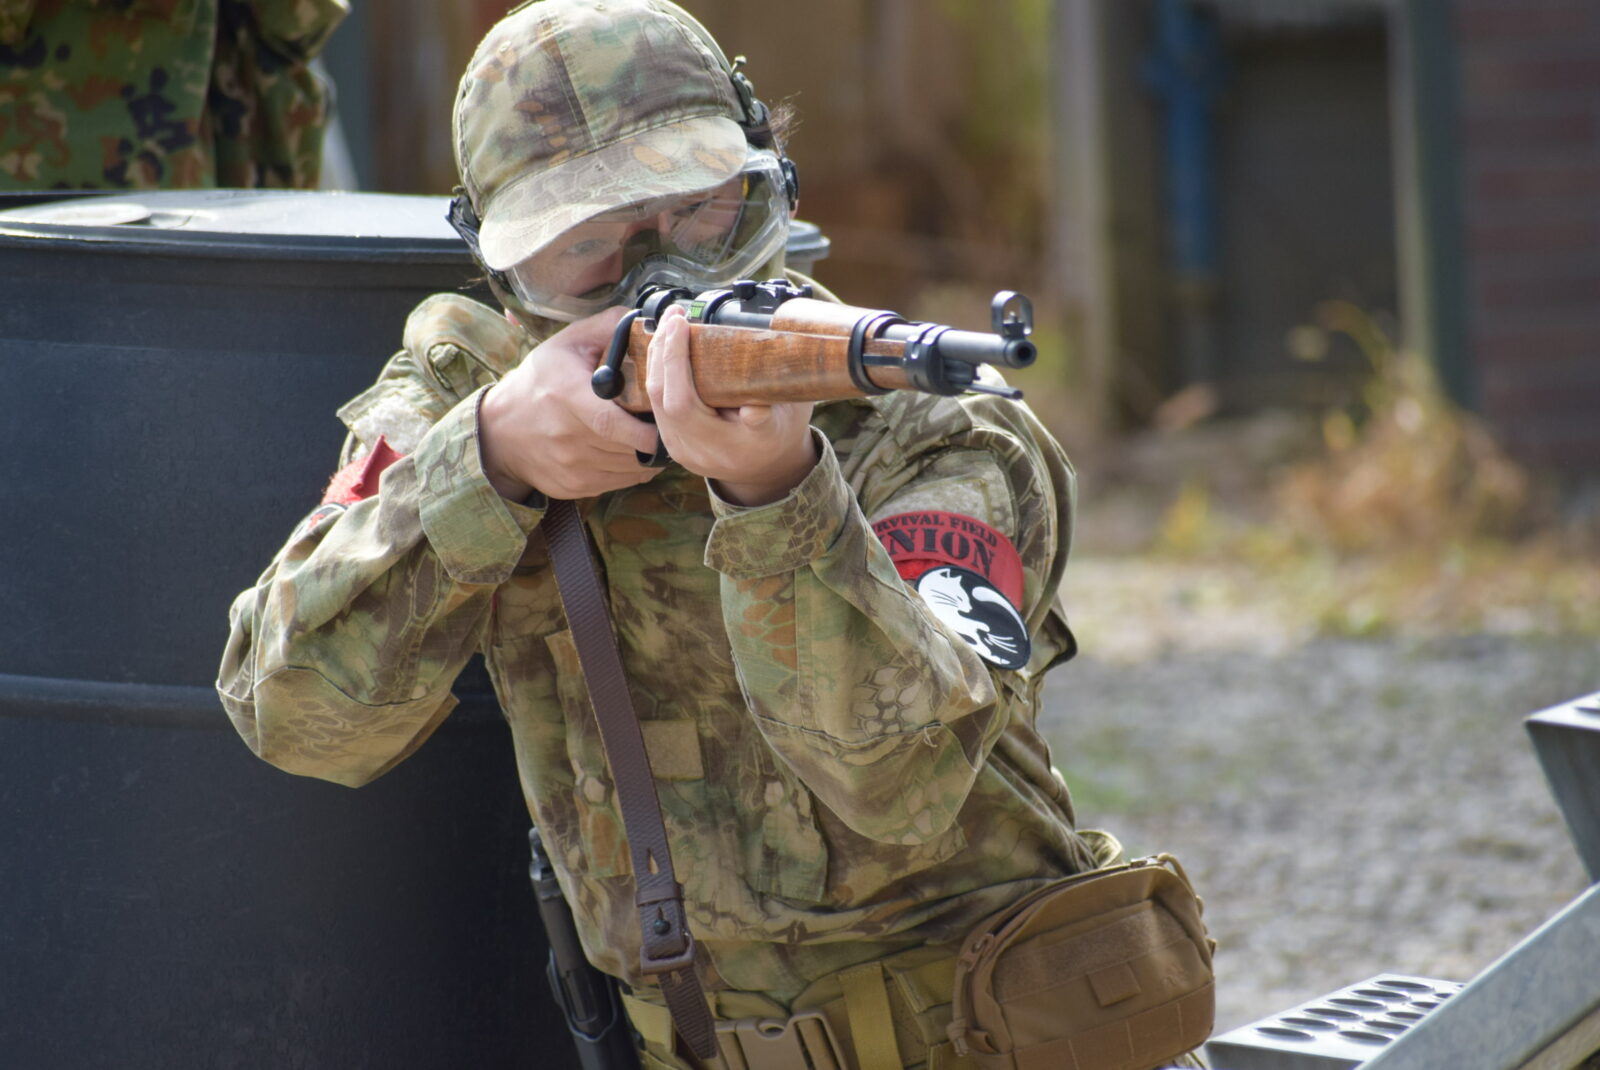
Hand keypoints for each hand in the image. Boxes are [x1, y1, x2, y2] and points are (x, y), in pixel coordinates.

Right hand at [479, 307, 660, 500]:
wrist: (500, 430)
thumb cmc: (540, 381)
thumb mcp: (566, 344)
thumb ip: (607, 327)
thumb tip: (646, 318)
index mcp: (566, 396)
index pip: (610, 422)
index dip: (643, 429)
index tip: (664, 422)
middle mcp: (567, 436)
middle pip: (626, 448)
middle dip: (654, 440)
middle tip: (669, 426)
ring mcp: (570, 465)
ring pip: (627, 468)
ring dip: (647, 456)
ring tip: (654, 436)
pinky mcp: (573, 487)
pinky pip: (618, 483)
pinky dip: (633, 471)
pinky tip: (633, 452)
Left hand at [645, 305, 818, 505]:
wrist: (771, 468)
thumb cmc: (780, 436)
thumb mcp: (784, 424)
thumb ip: (767, 418)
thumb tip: (753, 409)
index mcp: (718, 448)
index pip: (681, 402)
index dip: (675, 360)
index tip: (681, 324)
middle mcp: (691, 451)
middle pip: (660, 395)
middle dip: (663, 350)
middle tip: (674, 314)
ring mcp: (678, 447)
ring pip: (653, 397)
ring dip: (658, 356)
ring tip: (670, 323)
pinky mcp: (673, 438)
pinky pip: (657, 400)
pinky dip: (660, 370)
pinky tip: (668, 347)